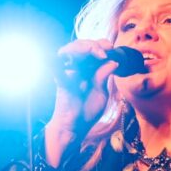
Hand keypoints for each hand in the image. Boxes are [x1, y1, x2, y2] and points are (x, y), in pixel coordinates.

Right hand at [44, 39, 119, 167]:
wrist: (75, 128)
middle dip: (95, 43)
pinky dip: (63, 58)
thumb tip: (113, 61)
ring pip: (71, 49)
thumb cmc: (87, 111)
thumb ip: (104, 77)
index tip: (111, 48)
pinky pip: (58, 67)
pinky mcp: (60, 80)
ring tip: (97, 52)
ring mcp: (68, 73)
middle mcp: (77, 68)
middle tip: (106, 48)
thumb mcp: (102, 93)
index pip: (94, 50)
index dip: (102, 45)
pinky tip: (76, 57)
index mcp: (88, 70)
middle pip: (82, 46)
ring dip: (84, 46)